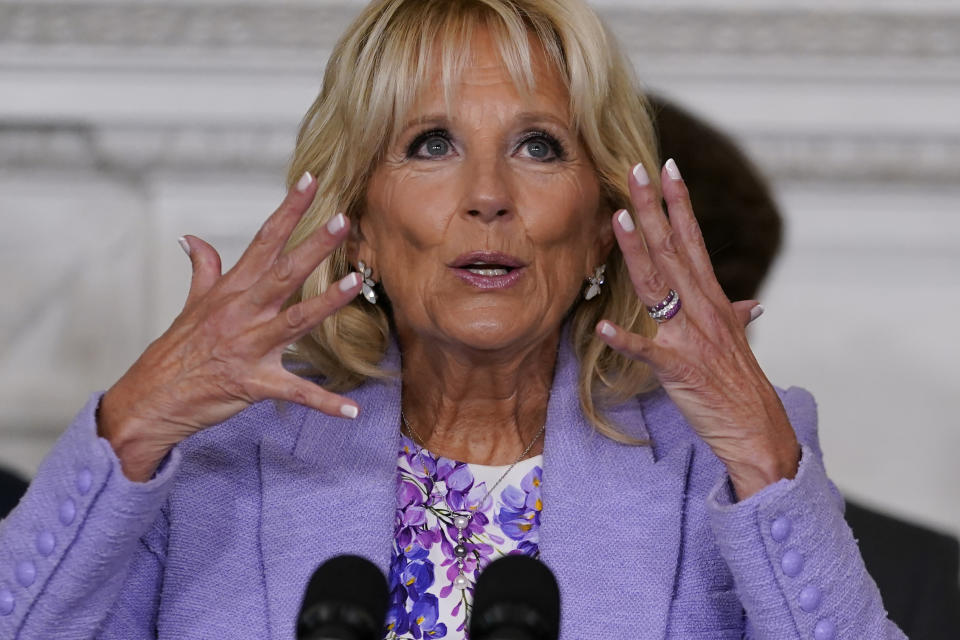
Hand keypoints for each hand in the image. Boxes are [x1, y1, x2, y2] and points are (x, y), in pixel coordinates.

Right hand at [98, 172, 362, 481]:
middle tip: (343, 221)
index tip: (312, 182)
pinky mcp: (254, 383)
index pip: (264, 240)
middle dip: (314, 246)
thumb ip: (203, 270)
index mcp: (231, 291)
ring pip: (294, 320)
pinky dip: (324, 403)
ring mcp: (248, 347)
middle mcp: (241, 313)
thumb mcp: (191, 305)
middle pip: (283, 273)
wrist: (151, 399)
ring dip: (326, 303)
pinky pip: (295, 392)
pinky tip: (352, 411)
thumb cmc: (175, 352)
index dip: (289, 210)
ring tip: (356, 283)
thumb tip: (192, 238)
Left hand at [595, 159, 799, 499]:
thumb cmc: (742, 386)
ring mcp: (691, 337)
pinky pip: (648, 352)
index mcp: (713, 299)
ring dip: (636, 252)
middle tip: (633, 171)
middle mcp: (703, 309)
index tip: (666, 167)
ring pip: (659, 286)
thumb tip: (752, 304)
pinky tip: (600, 329)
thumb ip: (739, 317)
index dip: (679, 203)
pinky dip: (625, 341)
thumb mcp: (740, 343)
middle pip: (673, 249)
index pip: (693, 240)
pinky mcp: (679, 369)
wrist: (756, 429)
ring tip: (616, 219)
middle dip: (652, 209)